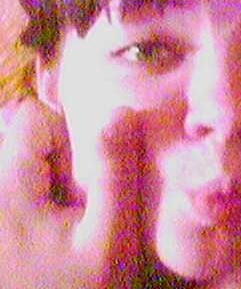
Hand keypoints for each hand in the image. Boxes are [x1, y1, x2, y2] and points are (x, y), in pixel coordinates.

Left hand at [0, 97, 144, 287]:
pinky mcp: (0, 227)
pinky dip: (41, 200)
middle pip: (25, 142)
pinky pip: (18, 191)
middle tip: (83, 202)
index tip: (88, 175)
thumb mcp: (110, 238)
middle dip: (62, 161)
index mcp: (8, 190)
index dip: (69, 134)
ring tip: (71, 219)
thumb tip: (120, 111)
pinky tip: (55, 233)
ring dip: (53, 181)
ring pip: (23, 166)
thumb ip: (116, 172)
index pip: (33, 118)